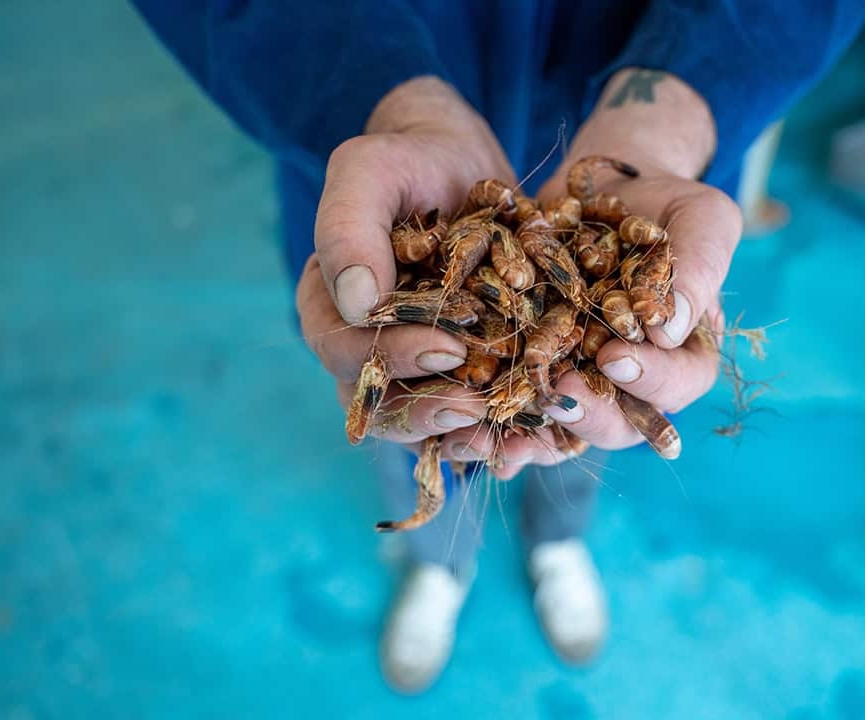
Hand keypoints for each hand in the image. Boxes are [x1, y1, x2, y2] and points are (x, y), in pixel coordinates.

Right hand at [295, 76, 515, 455]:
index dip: (390, 359)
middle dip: (426, 414)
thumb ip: (348, 226)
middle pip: (381, 405)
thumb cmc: (409, 162)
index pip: (345, 352)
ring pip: (425, 421)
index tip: (444, 349)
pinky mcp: (464, 371)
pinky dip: (499, 431)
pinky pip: (472, 414)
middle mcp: (366, 347)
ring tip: (502, 437)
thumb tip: (356, 303)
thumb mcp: (371, 171)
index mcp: (331, 307)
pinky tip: (533, 435)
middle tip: (473, 411)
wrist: (462, 166)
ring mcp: (415, 365)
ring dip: (461, 436)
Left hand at [512, 68, 741, 468]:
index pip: (678, 384)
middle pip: (620, 423)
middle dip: (589, 413)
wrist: (605, 189)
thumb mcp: (702, 219)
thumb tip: (670, 330)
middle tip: (562, 389)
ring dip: (535, 436)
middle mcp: (634, 381)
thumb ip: (698, 268)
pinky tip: (465, 429)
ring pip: (564, 427)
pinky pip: (519, 404)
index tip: (616, 358)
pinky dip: (496, 417)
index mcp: (685, 355)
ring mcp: (582, 377)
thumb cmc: (667, 203)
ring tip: (506, 434)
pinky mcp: (537, 365)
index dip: (650, 380)